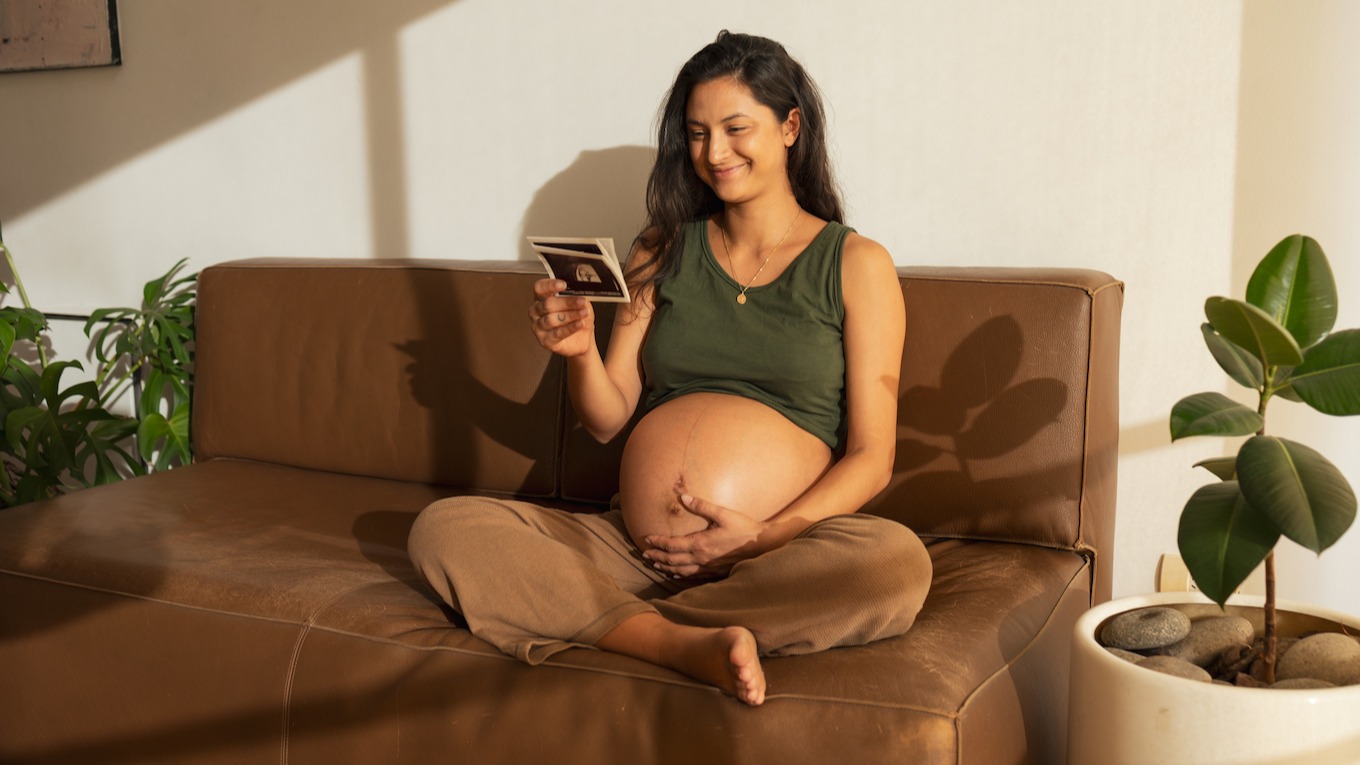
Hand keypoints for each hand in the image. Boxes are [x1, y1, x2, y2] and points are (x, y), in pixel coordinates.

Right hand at [529, 279, 593, 356]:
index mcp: (542, 298)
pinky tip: (579, 324)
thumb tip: (578, 291)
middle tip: (582, 302)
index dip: (550, 285)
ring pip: (551, 319)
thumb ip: (575, 295)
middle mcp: (537, 311)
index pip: (540, 288)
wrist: (582, 338)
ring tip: (583, 313)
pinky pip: (557, 333)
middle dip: (567, 302)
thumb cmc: (577, 318)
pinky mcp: (545, 340)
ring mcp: (538, 326)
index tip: (563, 285)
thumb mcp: (579, 303)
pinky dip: (570, 328)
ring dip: (570, 315)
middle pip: (547, 304)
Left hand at [642, 494, 771, 579]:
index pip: (672, 545)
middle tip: (644, 554)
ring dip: (666, 567)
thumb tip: (682, 496)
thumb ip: (701, 505)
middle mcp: (700, 558)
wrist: (762, 546)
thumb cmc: (743, 528)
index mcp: (700, 544)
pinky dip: (681, 575)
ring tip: (656, 564)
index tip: (646, 539)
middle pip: (672, 560)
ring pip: (681, 570)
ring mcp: (707, 567)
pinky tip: (676, 574)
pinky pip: (693, 576)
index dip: (658, 542)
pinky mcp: (715, 572)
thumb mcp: (723, 513)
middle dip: (657, 556)